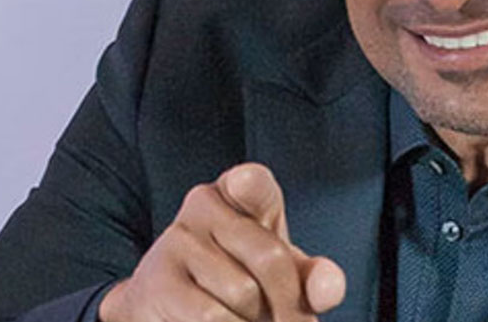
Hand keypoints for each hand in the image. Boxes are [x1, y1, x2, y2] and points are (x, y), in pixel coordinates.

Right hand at [99, 163, 345, 320]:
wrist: (170, 309)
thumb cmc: (240, 280)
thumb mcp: (282, 274)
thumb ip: (311, 279)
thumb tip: (328, 291)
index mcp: (241, 190)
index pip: (251, 181)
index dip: (249, 184)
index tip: (243, 184)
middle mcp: (204, 203)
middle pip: (270, 258)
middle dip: (289, 304)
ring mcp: (177, 240)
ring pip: (243, 293)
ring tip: (251, 321)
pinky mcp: (159, 281)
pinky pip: (211, 316)